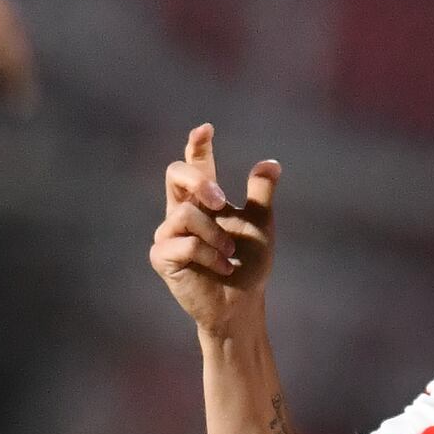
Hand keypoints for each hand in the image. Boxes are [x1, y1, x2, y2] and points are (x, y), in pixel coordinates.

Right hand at [148, 124, 279, 330]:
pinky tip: (222, 267)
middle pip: (175, 174)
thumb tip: (270, 163)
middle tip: (222, 200)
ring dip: (216, 234)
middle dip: (198, 180)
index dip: (197, 146)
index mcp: (204, 200)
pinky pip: (186, 243)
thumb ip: (260, 194)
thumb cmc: (249, 264)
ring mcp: (168, 233)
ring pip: (186, 213)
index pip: (196, 165)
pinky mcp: (162, 256)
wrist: (241, 304)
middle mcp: (181, 211)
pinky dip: (210, 255)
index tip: (206, 129)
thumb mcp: (261, 225)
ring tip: (230, 253)